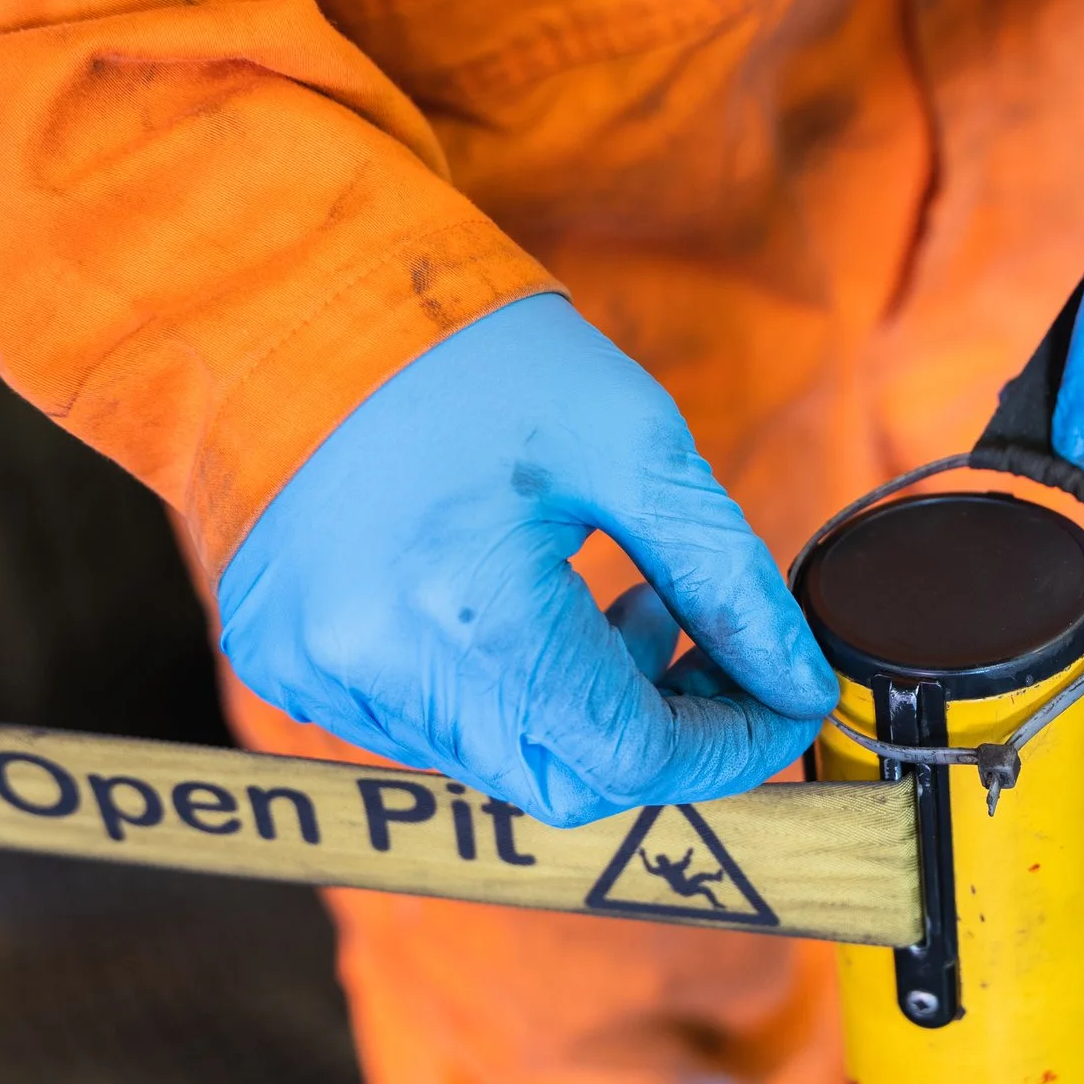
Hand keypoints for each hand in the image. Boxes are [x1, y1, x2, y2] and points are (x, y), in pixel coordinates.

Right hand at [216, 293, 836, 826]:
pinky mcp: (283, 665)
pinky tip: (505, 596)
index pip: (634, 757)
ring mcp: (320, 678)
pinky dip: (491, 691)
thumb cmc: (471, 355)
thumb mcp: (632, 444)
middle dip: (652, 732)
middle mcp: (380, 671)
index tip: (779, 697)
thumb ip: (728, 577)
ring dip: (572, 709)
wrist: (295, 298)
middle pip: (564, 785)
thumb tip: (800, 681)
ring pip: (495, 762)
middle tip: (688, 638)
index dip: (729, 742)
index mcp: (469, 614)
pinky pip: (421, 725)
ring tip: (592, 595)